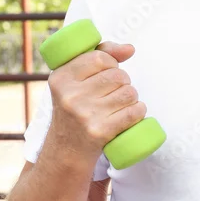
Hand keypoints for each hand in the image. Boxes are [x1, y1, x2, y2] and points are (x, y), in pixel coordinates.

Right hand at [47, 41, 146, 156]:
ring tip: (120, 105)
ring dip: (131, 98)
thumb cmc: (75, 108)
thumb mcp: (74, 80)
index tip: (107, 73)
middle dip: (123, 82)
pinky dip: (139, 111)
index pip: (100, 57)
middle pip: (118, 75)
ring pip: (129, 92)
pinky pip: (134, 112)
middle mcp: (70, 96)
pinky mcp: (100, 132)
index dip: (111, 63)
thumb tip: (129, 49)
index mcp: (61, 78)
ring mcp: (85, 115)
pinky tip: (131, 114)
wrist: (66, 151)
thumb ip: (100, 55)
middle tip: (113, 93)